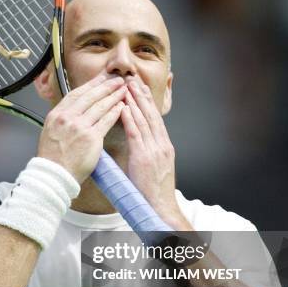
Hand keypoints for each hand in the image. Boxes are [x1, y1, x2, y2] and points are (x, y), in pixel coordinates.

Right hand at [38, 74, 125, 182]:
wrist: (54, 175)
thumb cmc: (53, 157)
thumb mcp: (50, 130)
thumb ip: (63, 118)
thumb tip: (75, 108)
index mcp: (56, 114)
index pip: (76, 93)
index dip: (91, 84)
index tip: (101, 78)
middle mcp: (67, 117)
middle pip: (91, 96)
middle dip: (106, 86)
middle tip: (118, 80)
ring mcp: (80, 127)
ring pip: (100, 106)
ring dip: (114, 96)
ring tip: (124, 90)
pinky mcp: (91, 138)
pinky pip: (106, 121)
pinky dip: (116, 112)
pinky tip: (123, 107)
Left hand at [121, 79, 186, 226]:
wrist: (161, 208)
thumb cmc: (153, 192)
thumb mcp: (153, 168)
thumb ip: (146, 154)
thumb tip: (136, 145)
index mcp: (164, 146)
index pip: (155, 118)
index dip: (147, 101)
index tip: (139, 87)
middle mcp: (161, 144)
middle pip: (151, 114)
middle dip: (141, 95)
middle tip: (133, 79)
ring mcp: (154, 150)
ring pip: (144, 120)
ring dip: (134, 101)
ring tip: (126, 86)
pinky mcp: (145, 157)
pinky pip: (136, 134)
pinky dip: (130, 119)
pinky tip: (123, 107)